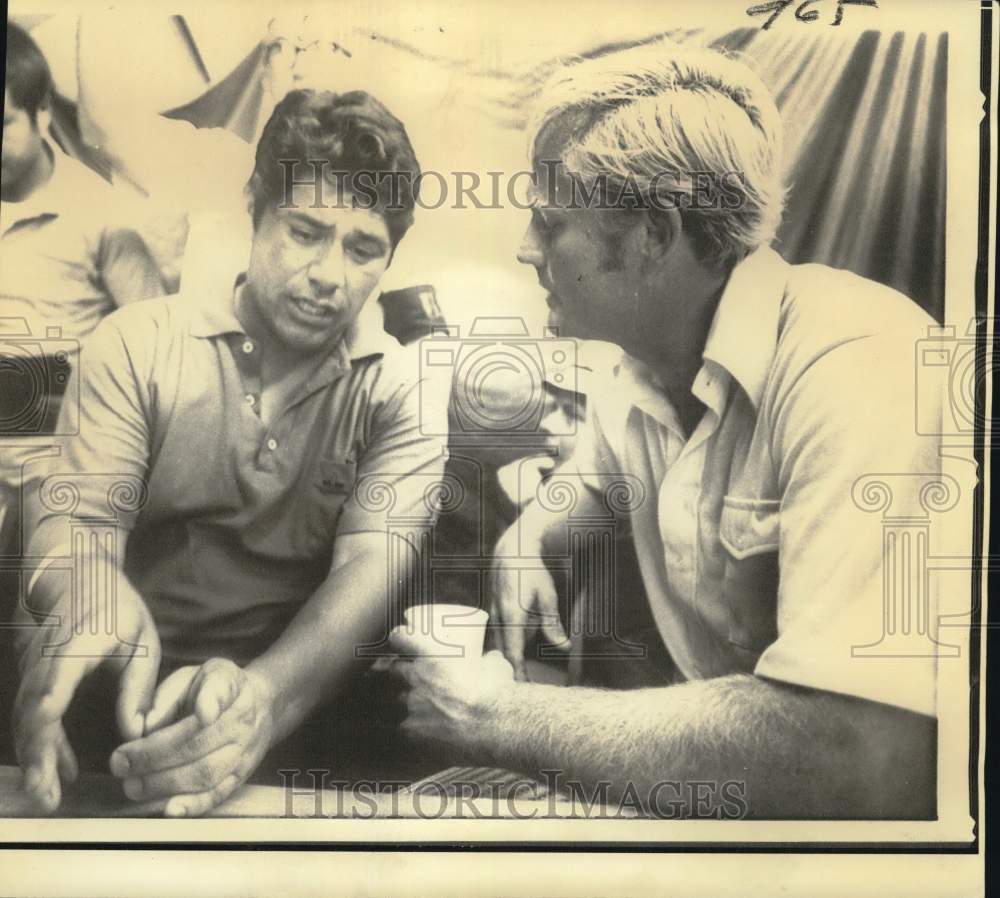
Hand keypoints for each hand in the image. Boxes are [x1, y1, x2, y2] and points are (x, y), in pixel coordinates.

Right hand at [13, 588, 160, 811]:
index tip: (44, 752)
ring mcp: (33, 668)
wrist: (78, 576)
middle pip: (32, 713)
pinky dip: (45, 744)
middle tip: (46, 796)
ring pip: (27, 719)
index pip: (53, 686)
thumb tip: (136, 733)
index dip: (45, 721)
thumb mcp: (141, 640)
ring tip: (50, 796)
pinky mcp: (34, 677)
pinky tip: (62, 771)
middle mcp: (45, 659)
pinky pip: (34, 715)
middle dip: (37, 757)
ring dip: (37, 758)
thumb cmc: (116, 607)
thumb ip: (138, 686)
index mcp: (75, 645)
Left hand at [109, 658, 274, 816]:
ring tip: (133, 786)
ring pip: (206, 773)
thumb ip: (166, 696)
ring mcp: (245, 750)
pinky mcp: (241, 775)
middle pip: (200, 742)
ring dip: (165, 784)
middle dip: (155, 757)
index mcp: (228, 684)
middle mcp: (242, 718)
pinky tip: (169, 809)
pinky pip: (218, 794)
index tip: (203, 713)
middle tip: (121, 764)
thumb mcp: (192, 676)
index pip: (221, 691)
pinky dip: (193, 805)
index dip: (212, 702)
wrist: (260, 704)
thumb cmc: (212, 689)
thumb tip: (143, 727)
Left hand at [390, 626, 514, 756]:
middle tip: (416, 675)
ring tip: (425, 705)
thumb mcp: (496, 664)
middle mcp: (417, 677)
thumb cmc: (496, 690)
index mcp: (432, 654)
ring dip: (409, 700)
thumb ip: (487, 659)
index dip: (399, 638)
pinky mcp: (415, 730)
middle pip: (395, 670)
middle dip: (402, 672)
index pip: (400, 637)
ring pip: (400, 699)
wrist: (497, 724)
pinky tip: (426, 730)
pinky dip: (414, 728)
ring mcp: (413, 704)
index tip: (402, 639)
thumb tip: (491, 658)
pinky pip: (406, 727)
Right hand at [487, 531, 568, 679]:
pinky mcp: (494, 611)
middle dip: (511, 670)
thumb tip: (564, 647)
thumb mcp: (548, 596)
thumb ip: (553, 624)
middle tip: (522, 688)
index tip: (522, 688)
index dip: (517, 672)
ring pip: (502, 642)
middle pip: (504, 652)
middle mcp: (498, 617)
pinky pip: (500, 633)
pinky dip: (509, 643)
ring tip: (519, 670)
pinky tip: (517, 645)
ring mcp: (494, 613)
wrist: (513, 551)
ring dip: (511, 656)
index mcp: (512, 615)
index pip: (513, 652)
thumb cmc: (532, 571)